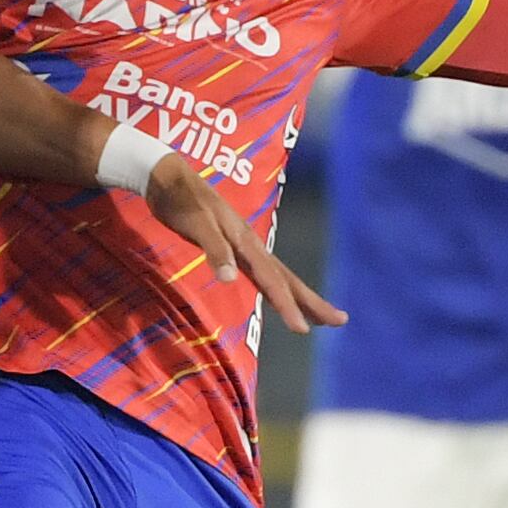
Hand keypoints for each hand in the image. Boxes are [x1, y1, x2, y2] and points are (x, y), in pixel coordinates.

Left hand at [141, 156, 344, 334]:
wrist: (167, 177)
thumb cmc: (179, 201)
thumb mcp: (196, 225)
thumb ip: (215, 250)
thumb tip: (232, 280)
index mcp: (245, 241)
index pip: (272, 280)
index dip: (287, 305)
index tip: (302, 330)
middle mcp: (251, 244)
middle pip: (287, 279)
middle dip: (313, 302)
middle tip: (341, 321)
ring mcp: (244, 244)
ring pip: (278, 275)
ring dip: (299, 296)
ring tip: (320, 316)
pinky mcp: (233, 244)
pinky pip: (263, 271)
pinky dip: (277, 286)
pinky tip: (278, 294)